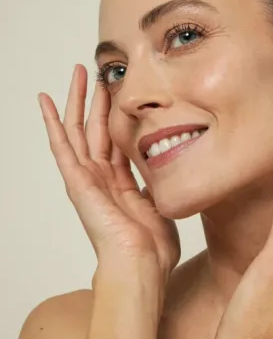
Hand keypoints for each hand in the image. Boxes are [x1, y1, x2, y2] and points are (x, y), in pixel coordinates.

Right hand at [38, 64, 179, 285]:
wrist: (142, 265)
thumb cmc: (152, 246)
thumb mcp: (158, 204)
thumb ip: (153, 185)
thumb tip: (161, 172)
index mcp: (119, 182)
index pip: (114, 138)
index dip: (115, 114)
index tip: (118, 91)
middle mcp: (100, 176)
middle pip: (95, 128)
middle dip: (96, 99)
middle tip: (96, 73)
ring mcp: (86, 178)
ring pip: (78, 129)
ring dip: (77, 100)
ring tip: (77, 73)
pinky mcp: (76, 180)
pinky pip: (61, 145)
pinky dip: (51, 122)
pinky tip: (45, 100)